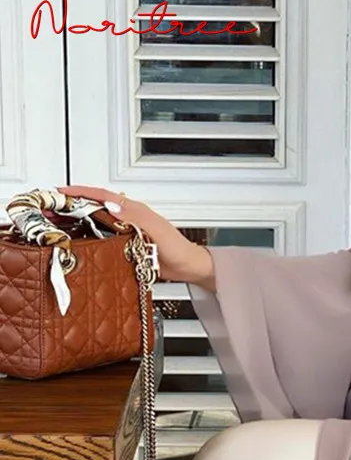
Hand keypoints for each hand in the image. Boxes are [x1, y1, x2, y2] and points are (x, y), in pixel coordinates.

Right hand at [56, 185, 214, 289]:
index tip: (61, 192)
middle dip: (72, 205)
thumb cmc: (177, 249)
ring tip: (58, 223)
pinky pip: (103, 237)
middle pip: (94, 206)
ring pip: (96, 221)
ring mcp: (126, 231)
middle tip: (52, 208)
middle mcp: (127, 217)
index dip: (80, 192)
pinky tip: (79, 243)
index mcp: (133, 209)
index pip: (102, 195)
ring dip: (77, 221)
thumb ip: (135, 216)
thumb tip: (112, 204)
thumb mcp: (155, 229)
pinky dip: (88, 237)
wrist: (188, 267)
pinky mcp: (126, 245)